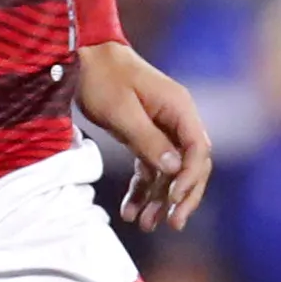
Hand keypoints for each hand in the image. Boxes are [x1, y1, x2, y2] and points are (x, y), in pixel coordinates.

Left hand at [77, 43, 212, 233]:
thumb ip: (148, 140)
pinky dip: (142, 190)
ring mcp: (162, 128)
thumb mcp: (122, 111)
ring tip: (144, 225)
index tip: (172, 200)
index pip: (198, 150)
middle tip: (172, 224)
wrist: (83, 57)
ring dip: (159, 199)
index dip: (190, 178)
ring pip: (169, 172)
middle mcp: (177, 119)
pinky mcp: (145, 135)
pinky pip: (150, 168)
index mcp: (179, 108)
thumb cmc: (102, 78)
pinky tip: (130, 211)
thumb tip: (174, 170)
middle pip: (191, 165)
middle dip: (182, 197)